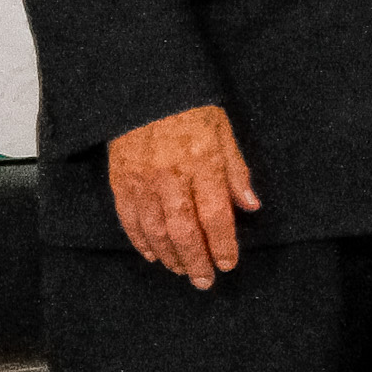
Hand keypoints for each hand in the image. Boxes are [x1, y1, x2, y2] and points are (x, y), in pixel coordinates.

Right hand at [107, 104, 257, 287]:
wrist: (146, 91)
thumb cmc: (190, 110)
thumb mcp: (224, 133)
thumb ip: (237, 172)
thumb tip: (250, 206)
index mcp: (203, 162)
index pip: (215, 214)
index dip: (222, 244)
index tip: (228, 263)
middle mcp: (171, 175)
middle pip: (184, 230)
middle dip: (196, 261)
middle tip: (205, 281)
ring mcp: (142, 180)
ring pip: (155, 230)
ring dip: (170, 256)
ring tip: (183, 270)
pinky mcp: (120, 181)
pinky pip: (130, 220)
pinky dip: (142, 242)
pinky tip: (154, 255)